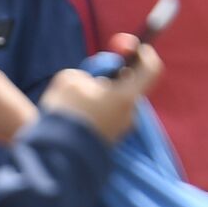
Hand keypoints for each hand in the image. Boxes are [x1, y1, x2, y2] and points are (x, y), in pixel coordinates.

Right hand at [39, 34, 162, 143]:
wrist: (55, 159)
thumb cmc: (65, 114)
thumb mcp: (70, 80)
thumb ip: (88, 73)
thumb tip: (93, 81)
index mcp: (127, 97)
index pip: (152, 68)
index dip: (144, 53)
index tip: (130, 47)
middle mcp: (130, 114)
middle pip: (129, 85)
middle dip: (111, 77)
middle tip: (90, 75)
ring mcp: (120, 130)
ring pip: (114, 102)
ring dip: (99, 96)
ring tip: (74, 100)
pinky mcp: (107, 142)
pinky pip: (105, 118)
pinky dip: (94, 111)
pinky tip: (73, 116)